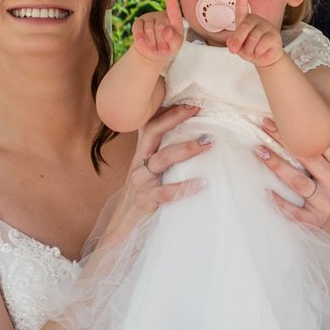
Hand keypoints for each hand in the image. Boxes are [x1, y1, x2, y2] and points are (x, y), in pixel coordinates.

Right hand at [90, 103, 207, 256]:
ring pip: (162, 158)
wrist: (122, 229)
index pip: (150, 124)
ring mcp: (141, 182)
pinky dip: (185, 187)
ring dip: (186, 148)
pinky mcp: (146, 200)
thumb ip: (161, 157)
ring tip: (208, 142)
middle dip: (175, 118)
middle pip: (154, 132)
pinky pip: (166, 192)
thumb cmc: (142, 198)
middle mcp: (138, 164)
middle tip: (198, 110)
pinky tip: (203, 183)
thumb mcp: (147, 173)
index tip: (189, 100)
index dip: (167, 110)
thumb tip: (190, 140)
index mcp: (141, 155)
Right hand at [131, 2, 183, 67]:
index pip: (173, 9)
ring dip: (152, 44)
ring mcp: (149, 17)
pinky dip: (140, 38)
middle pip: (160, 27)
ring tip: (155, 49)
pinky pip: (138, 29)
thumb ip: (174, 39)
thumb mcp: (175, 46)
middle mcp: (162, 15)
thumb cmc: (168, 47)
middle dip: (161, 42)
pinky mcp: (138, 22)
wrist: (153, 53)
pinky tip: (142, 43)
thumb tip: (167, 30)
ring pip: (149, 30)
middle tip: (163, 50)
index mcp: (174, 20)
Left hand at [225, 0, 283, 68]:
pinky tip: (262, 51)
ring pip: (252, 39)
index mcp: (246, 20)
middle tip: (235, 50)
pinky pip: (261, 45)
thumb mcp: (238, 47)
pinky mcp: (274, 36)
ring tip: (254, 51)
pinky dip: (258, 53)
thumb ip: (233, 43)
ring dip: (249, 50)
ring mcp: (266, 27)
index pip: (243, 6)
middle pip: (244, 27)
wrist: (265, 59)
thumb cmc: (251, 49)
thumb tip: (233, 44)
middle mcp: (257, 20)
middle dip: (238, 40)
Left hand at [256, 117, 329, 238]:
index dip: (297, 131)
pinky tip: (265, 191)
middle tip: (264, 130)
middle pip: (308, 158)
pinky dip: (278, 200)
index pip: (319, 143)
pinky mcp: (315, 220)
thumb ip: (316, 149)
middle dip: (284, 142)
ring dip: (277, 165)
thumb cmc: (322, 187)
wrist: (329, 220)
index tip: (276, 120)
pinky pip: (294, 210)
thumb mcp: (326, 167)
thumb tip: (288, 121)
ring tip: (260, 152)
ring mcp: (326, 202)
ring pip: (299, 181)